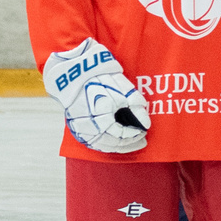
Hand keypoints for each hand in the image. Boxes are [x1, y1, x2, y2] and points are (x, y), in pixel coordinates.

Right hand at [44, 39, 149, 153]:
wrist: (74, 74)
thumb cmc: (100, 79)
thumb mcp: (122, 90)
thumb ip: (136, 108)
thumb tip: (146, 124)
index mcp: (101, 120)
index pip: (122, 135)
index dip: (135, 135)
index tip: (144, 132)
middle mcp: (89, 129)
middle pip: (113, 143)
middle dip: (129, 143)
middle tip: (142, 141)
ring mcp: (81, 130)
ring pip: (103, 145)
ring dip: (118, 146)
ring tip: (131, 143)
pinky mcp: (76, 128)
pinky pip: (93, 142)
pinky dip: (106, 144)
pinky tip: (115, 142)